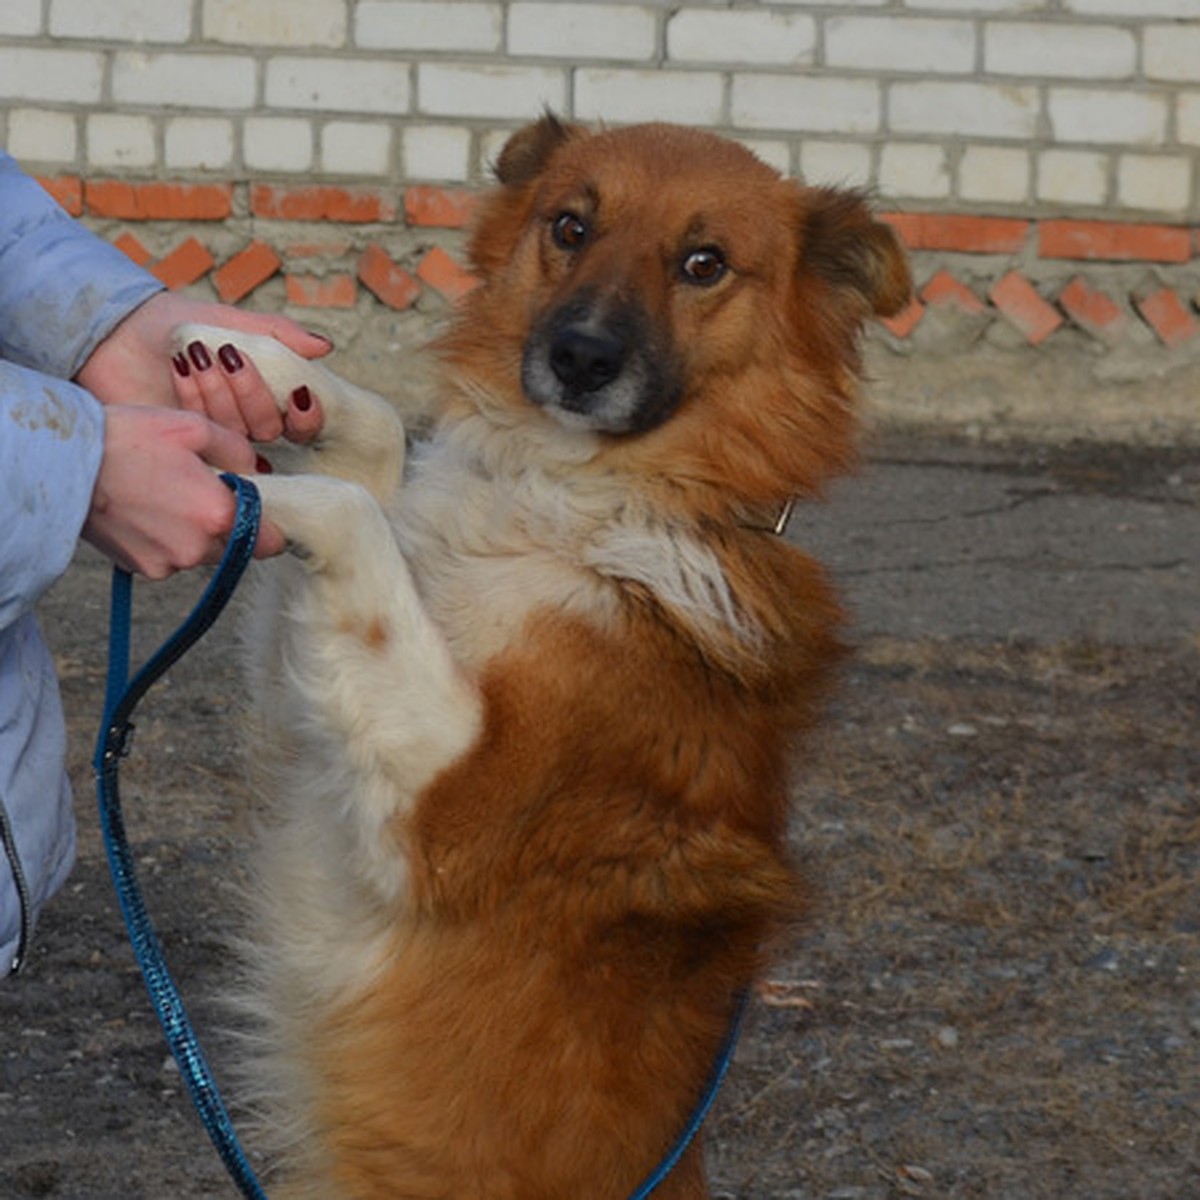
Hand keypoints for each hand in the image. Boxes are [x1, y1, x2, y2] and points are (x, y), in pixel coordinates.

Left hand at [75, 292, 328, 439]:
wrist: (121, 330)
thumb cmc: (178, 324)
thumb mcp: (234, 321)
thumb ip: (279, 333)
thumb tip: (326, 347)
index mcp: (266, 396)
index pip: (303, 424)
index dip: (308, 416)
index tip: (299, 392)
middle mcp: (245, 423)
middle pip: (270, 428)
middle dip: (250, 392)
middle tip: (227, 354)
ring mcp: (215, 437)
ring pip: (237, 433)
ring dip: (218, 391)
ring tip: (194, 355)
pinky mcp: (185, 444)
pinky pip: (204, 434)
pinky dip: (194, 396)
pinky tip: (180, 367)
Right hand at [82, 405, 285, 578]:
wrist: (64, 464)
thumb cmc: (127, 439)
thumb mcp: (192, 427)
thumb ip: (237, 450)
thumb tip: (257, 469)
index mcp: (218, 515)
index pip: (270, 542)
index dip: (271, 527)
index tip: (262, 511)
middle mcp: (197, 549)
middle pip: (236, 548)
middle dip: (229, 525)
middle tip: (202, 492)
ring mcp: (169, 564)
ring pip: (202, 554)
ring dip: (197, 533)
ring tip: (167, 496)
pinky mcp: (143, 570)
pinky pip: (172, 558)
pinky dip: (168, 540)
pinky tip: (147, 511)